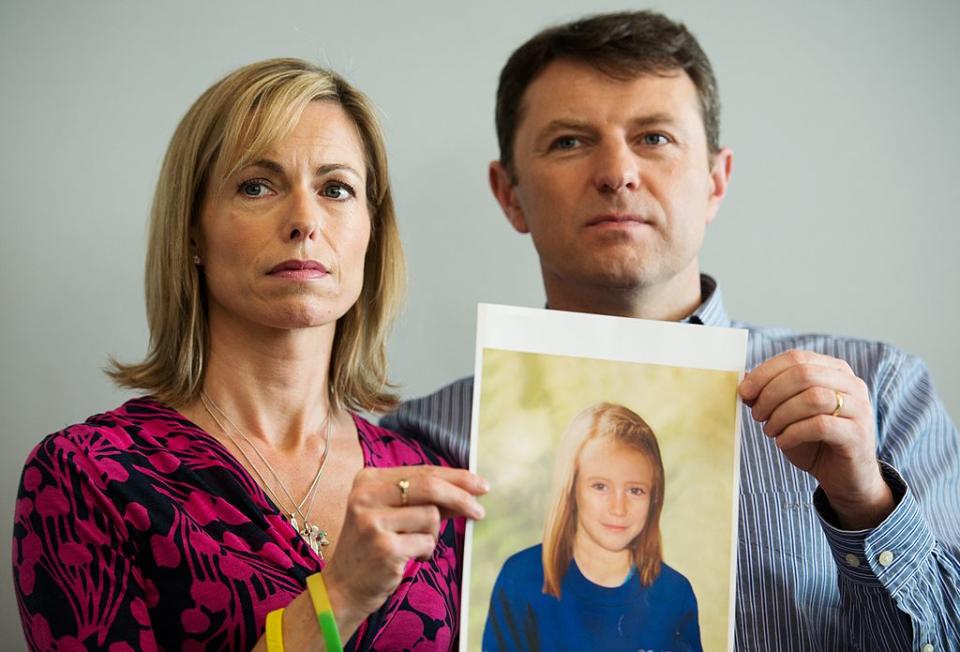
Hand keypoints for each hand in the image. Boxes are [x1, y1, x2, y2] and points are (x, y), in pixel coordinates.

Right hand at [322, 466, 487, 635]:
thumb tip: (468, 489)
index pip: (422, 471)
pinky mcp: (384, 547)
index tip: (480, 484)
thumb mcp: (393, 514)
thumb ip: (425, 499)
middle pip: (430, 486)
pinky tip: (407, 559)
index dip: (456, 477)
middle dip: (461, 498)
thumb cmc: (374, 547)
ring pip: (431, 517)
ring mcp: (372, 521)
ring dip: (432, 535)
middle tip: (479, 511)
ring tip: (412, 546)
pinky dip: (425, 553)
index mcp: (368, 479)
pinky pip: (426, 543)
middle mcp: (366, 495)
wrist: (343, 587)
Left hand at [739, 349, 892, 528]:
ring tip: (770, 430)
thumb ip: (768, 394)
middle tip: (757, 415)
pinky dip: (794, 433)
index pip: (796, 358)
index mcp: (833, 370)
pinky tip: (783, 442)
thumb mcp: (786, 414)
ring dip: (781, 415)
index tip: (744, 391)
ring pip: (813, 398)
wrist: (844, 477)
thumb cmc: (813, 441)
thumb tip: (744, 381)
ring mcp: (859, 408)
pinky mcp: (857, 434)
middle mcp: (851, 384)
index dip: (765, 372)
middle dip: (771, 394)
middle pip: (803, 374)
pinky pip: (821, 425)